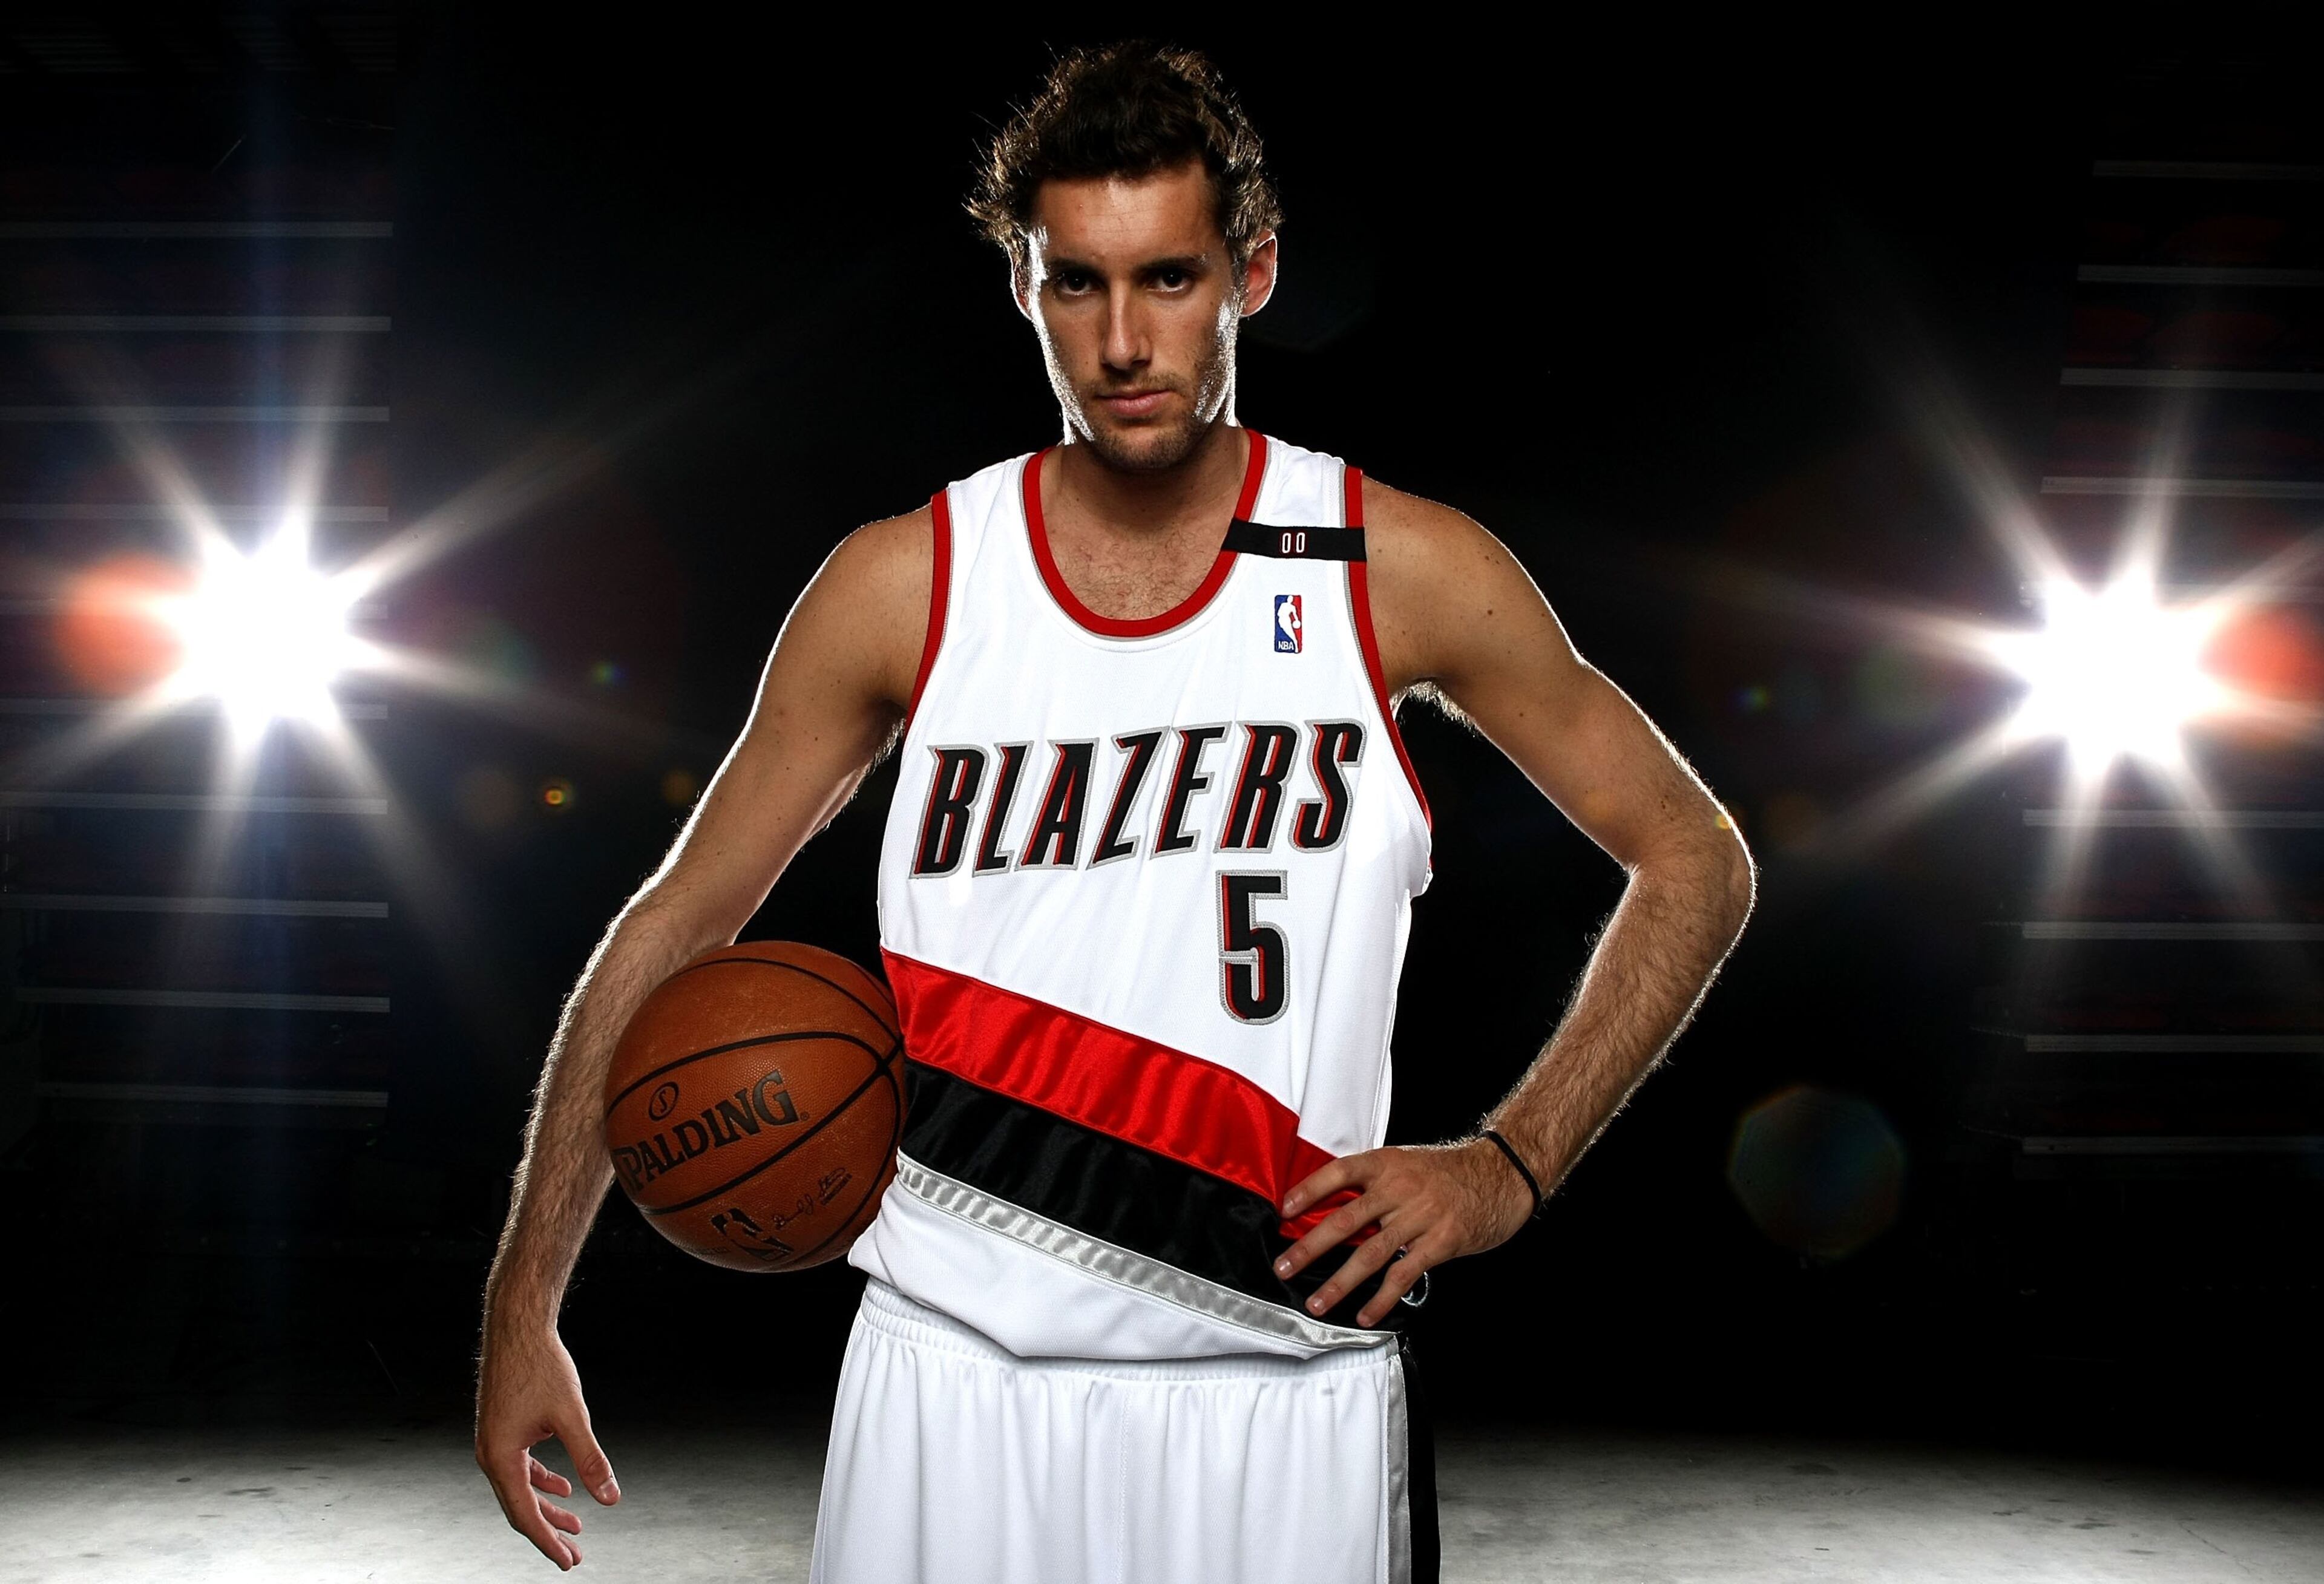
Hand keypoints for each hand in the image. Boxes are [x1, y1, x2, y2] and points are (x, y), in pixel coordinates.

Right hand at [476, 1325, 619, 1569]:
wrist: (517, 1327)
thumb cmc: (540, 1365)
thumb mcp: (571, 1416)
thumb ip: (590, 1460)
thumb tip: (610, 1498)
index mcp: (500, 1458)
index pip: (525, 1515)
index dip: (548, 1542)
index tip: (568, 1562)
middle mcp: (490, 1455)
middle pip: (520, 1508)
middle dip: (548, 1532)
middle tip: (575, 1554)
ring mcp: (494, 1442)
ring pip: (521, 1488)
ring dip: (547, 1508)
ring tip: (575, 1525)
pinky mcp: (503, 1429)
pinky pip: (520, 1468)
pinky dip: (542, 1481)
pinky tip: (563, 1488)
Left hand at [1274, 1138, 1535, 1326]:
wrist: (1500, 1175)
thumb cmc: (1448, 1173)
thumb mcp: (1407, 1164)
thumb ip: (1374, 1185)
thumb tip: (1331, 1211)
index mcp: (1387, 1163)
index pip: (1339, 1172)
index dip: (1309, 1190)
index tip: (1283, 1209)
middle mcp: (1400, 1188)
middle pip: (1345, 1219)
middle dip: (1309, 1246)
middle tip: (1283, 1266)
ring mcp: (1420, 1216)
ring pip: (1370, 1253)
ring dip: (1339, 1282)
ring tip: (1316, 1302)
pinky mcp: (1440, 1242)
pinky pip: (1403, 1274)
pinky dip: (1380, 1298)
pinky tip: (1364, 1314)